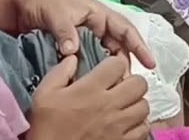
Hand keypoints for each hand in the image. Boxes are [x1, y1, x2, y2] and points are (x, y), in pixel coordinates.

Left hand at [0, 0, 155, 68]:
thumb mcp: (55, 13)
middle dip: (126, 61)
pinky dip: (94, 68)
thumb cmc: (42, 1)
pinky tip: (94, 81)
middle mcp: (94, 23)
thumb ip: (65, 32)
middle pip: (118, 44)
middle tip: (127, 82)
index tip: (150, 64)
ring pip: (104, 52)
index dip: (139, 46)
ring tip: (114, 84)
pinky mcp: (73, 44)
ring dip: (110, 67)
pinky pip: (90, 57)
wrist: (19, 2)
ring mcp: (84, 34)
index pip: (125, 29)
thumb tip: (73, 53)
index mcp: (97, 12)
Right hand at [28, 55, 149, 139]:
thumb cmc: (47, 128)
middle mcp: (109, 105)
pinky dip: (138, 126)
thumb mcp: (44, 94)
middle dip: (132, 82)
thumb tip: (73, 58)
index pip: (117, 64)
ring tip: (125, 106)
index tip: (109, 70)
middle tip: (122, 86)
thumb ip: (60, 72)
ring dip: (136, 104)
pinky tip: (127, 125)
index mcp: (90, 89)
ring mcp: (118, 126)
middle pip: (139, 84)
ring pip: (144, 106)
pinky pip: (144, 130)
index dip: (114, 64)